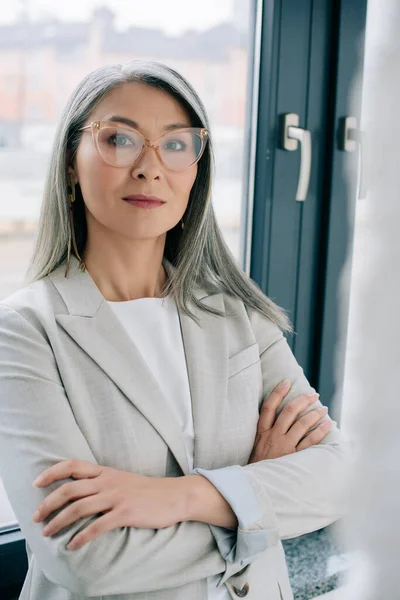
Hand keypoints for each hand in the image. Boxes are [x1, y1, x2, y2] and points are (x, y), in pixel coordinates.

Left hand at [32, 459, 185, 549]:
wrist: (175, 495)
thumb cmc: (147, 490)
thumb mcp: (122, 479)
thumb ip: (101, 482)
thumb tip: (78, 492)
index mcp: (106, 471)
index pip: (73, 465)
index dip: (52, 472)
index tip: (37, 483)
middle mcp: (108, 481)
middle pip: (70, 489)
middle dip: (48, 503)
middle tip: (35, 516)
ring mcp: (116, 497)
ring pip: (78, 508)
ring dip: (59, 522)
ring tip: (47, 532)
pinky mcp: (125, 513)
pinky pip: (97, 526)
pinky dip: (81, 537)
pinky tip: (72, 545)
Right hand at [248, 380, 331, 462]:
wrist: (255, 487)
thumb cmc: (257, 466)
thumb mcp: (256, 446)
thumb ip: (265, 432)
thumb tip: (277, 417)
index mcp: (262, 432)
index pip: (268, 406)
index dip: (278, 393)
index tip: (286, 382)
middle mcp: (273, 436)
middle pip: (289, 411)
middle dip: (302, 400)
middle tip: (313, 394)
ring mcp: (284, 447)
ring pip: (301, 424)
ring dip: (314, 414)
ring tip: (323, 408)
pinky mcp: (294, 458)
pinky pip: (310, 441)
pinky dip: (320, 431)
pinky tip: (328, 424)